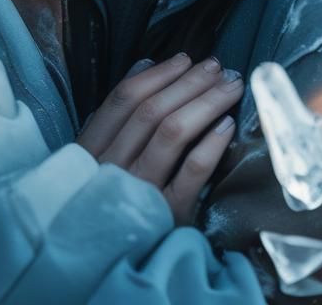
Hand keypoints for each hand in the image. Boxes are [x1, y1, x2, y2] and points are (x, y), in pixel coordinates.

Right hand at [77, 53, 243, 224]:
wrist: (112, 261)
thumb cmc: (110, 195)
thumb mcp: (103, 154)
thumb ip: (120, 112)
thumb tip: (147, 64)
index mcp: (91, 150)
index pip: (123, 100)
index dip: (158, 75)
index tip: (185, 59)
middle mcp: (112, 167)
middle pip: (152, 112)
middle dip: (189, 83)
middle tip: (217, 67)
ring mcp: (140, 191)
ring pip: (173, 133)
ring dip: (206, 103)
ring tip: (229, 87)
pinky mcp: (168, 214)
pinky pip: (193, 171)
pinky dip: (212, 143)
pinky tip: (227, 125)